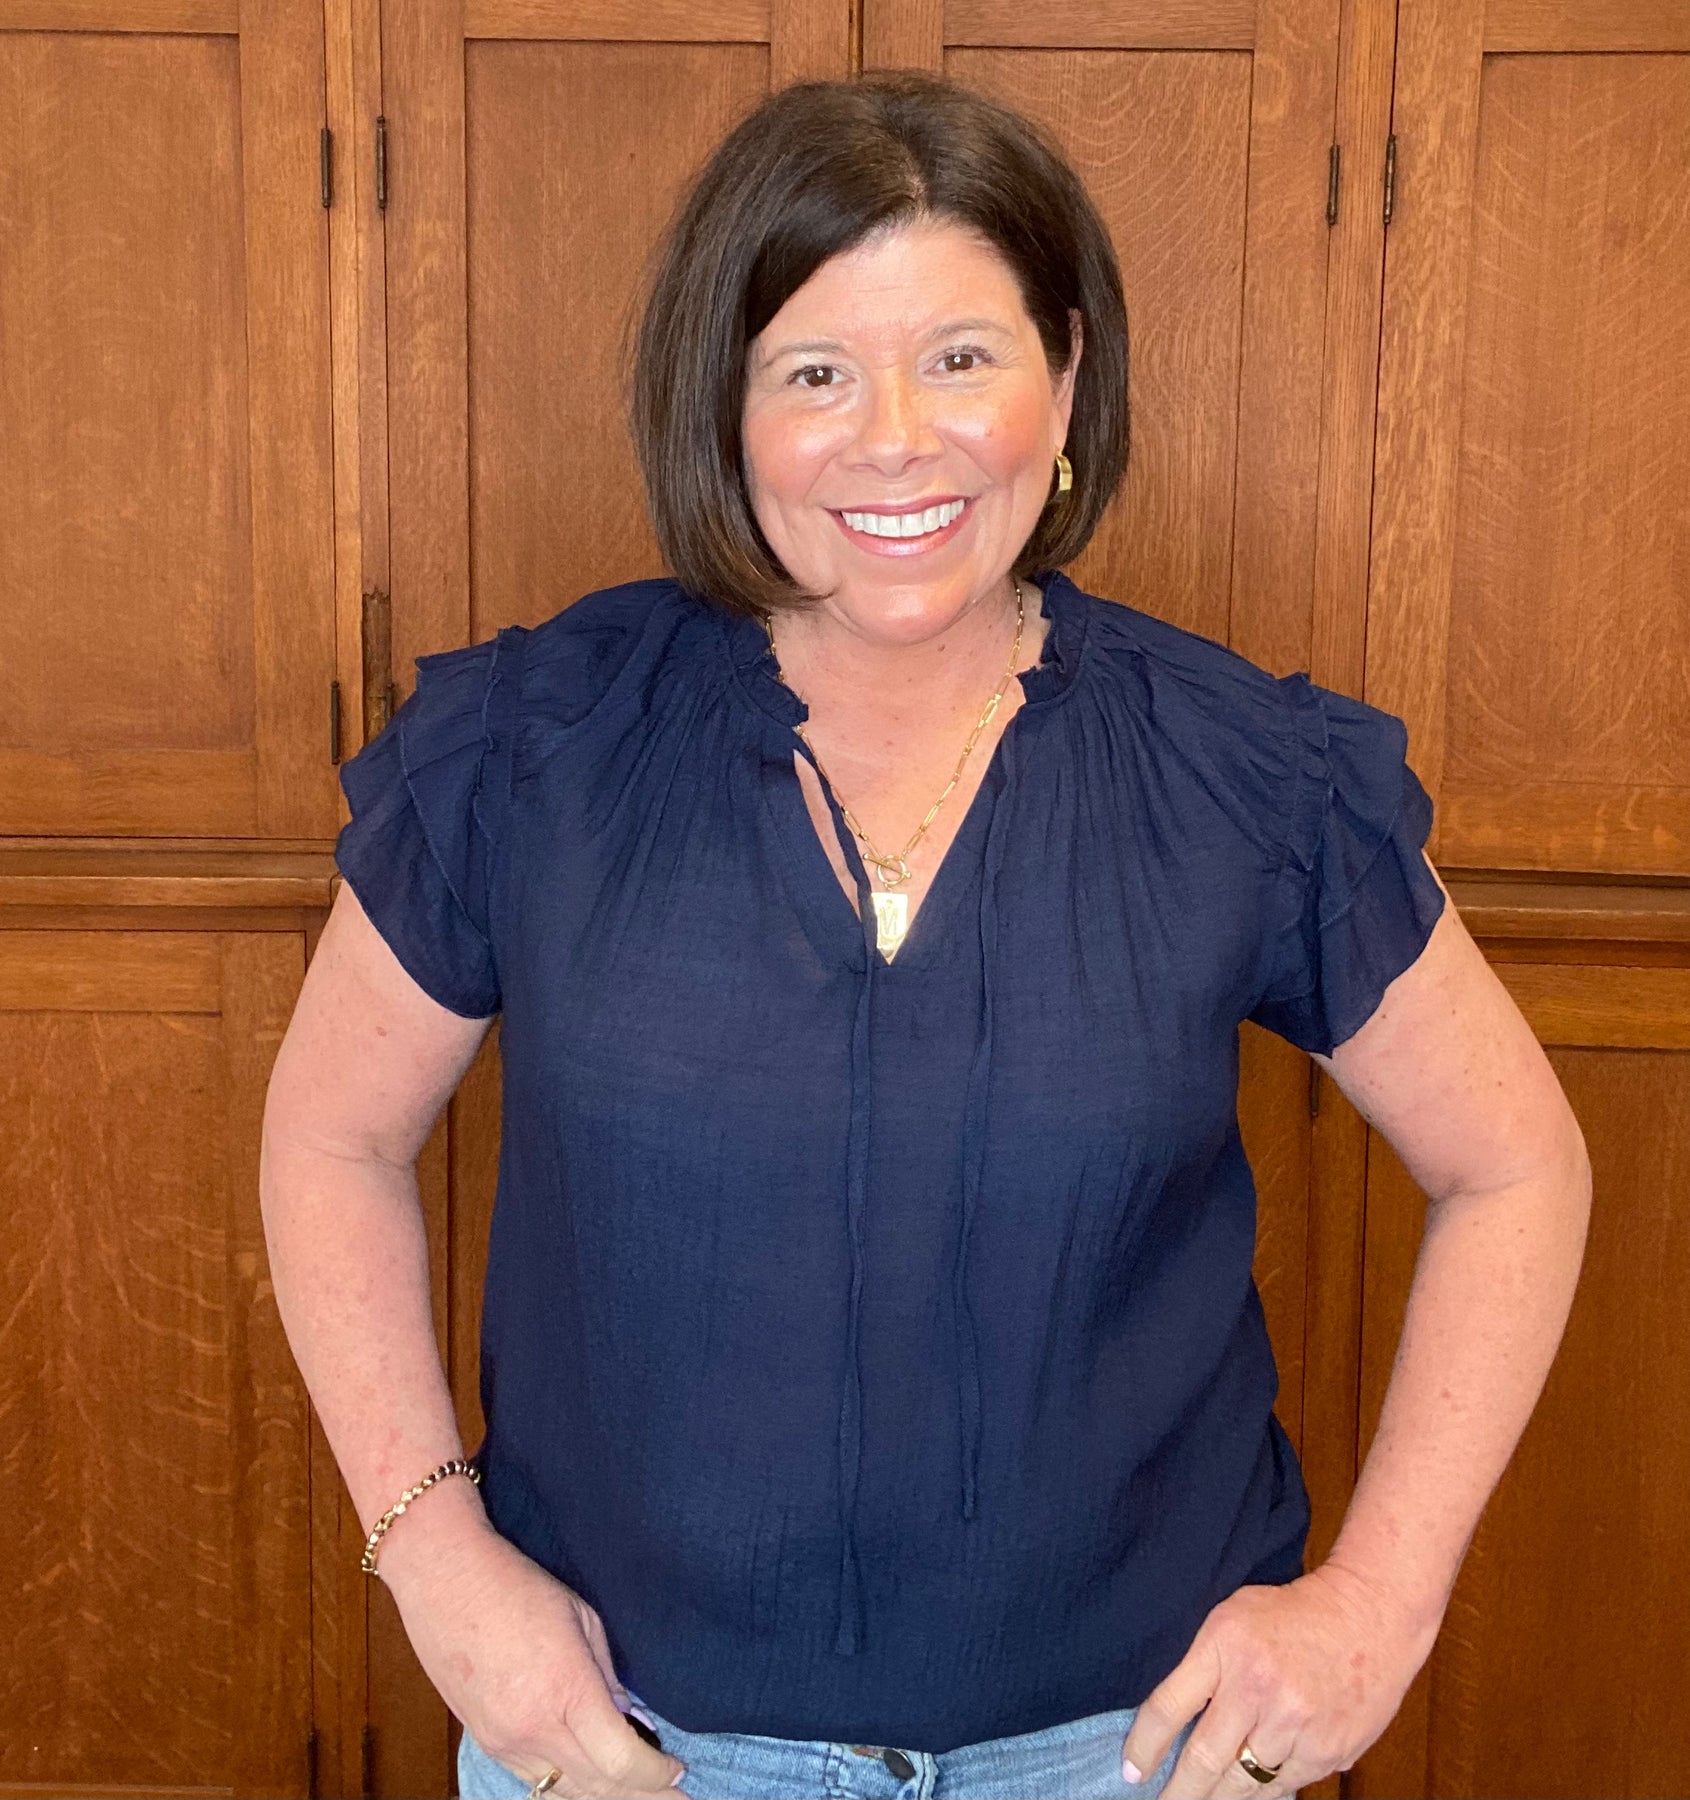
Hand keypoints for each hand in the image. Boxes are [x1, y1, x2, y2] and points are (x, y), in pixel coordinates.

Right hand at [380, 1507, 687, 1797]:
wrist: (445, 1580)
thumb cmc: (517, 1586)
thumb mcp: (582, 1618)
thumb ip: (608, 1678)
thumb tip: (631, 1720)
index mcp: (565, 1690)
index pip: (621, 1761)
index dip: (657, 1773)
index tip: (678, 1767)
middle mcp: (532, 1728)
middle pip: (598, 1787)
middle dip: (643, 1794)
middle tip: (676, 1797)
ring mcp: (503, 1742)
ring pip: (564, 1793)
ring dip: (607, 1799)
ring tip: (642, 1796)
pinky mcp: (486, 1742)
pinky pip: (535, 1782)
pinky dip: (569, 1787)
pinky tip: (593, 1784)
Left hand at [1119, 1562, 1439, 1797]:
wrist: (1369, 1616)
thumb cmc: (1292, 1614)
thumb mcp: (1232, 1618)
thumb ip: (1202, 1666)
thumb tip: (1172, 1725)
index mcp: (1226, 1646)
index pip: (1170, 1707)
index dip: (1144, 1746)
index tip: (1130, 1772)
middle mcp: (1259, 1688)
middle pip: (1204, 1760)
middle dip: (1178, 1793)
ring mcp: (1297, 1725)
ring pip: (1245, 1783)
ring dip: (1219, 1797)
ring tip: (1202, 1799)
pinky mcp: (1329, 1751)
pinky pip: (1284, 1786)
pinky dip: (1263, 1789)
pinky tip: (1249, 1788)